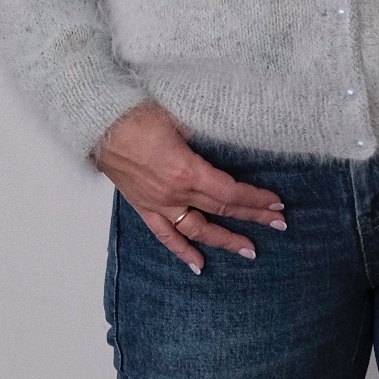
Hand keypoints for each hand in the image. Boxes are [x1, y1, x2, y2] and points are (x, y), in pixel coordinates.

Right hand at [91, 102, 287, 273]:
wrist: (101, 123)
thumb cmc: (139, 113)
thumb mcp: (180, 116)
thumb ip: (207, 132)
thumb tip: (230, 138)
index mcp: (187, 171)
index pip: (230, 193)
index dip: (255, 199)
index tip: (277, 204)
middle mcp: (175, 194)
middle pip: (221, 210)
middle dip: (252, 218)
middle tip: (278, 226)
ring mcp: (159, 204)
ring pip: (198, 230)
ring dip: (225, 240)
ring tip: (249, 251)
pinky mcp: (144, 207)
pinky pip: (166, 235)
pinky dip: (182, 251)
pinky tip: (198, 264)